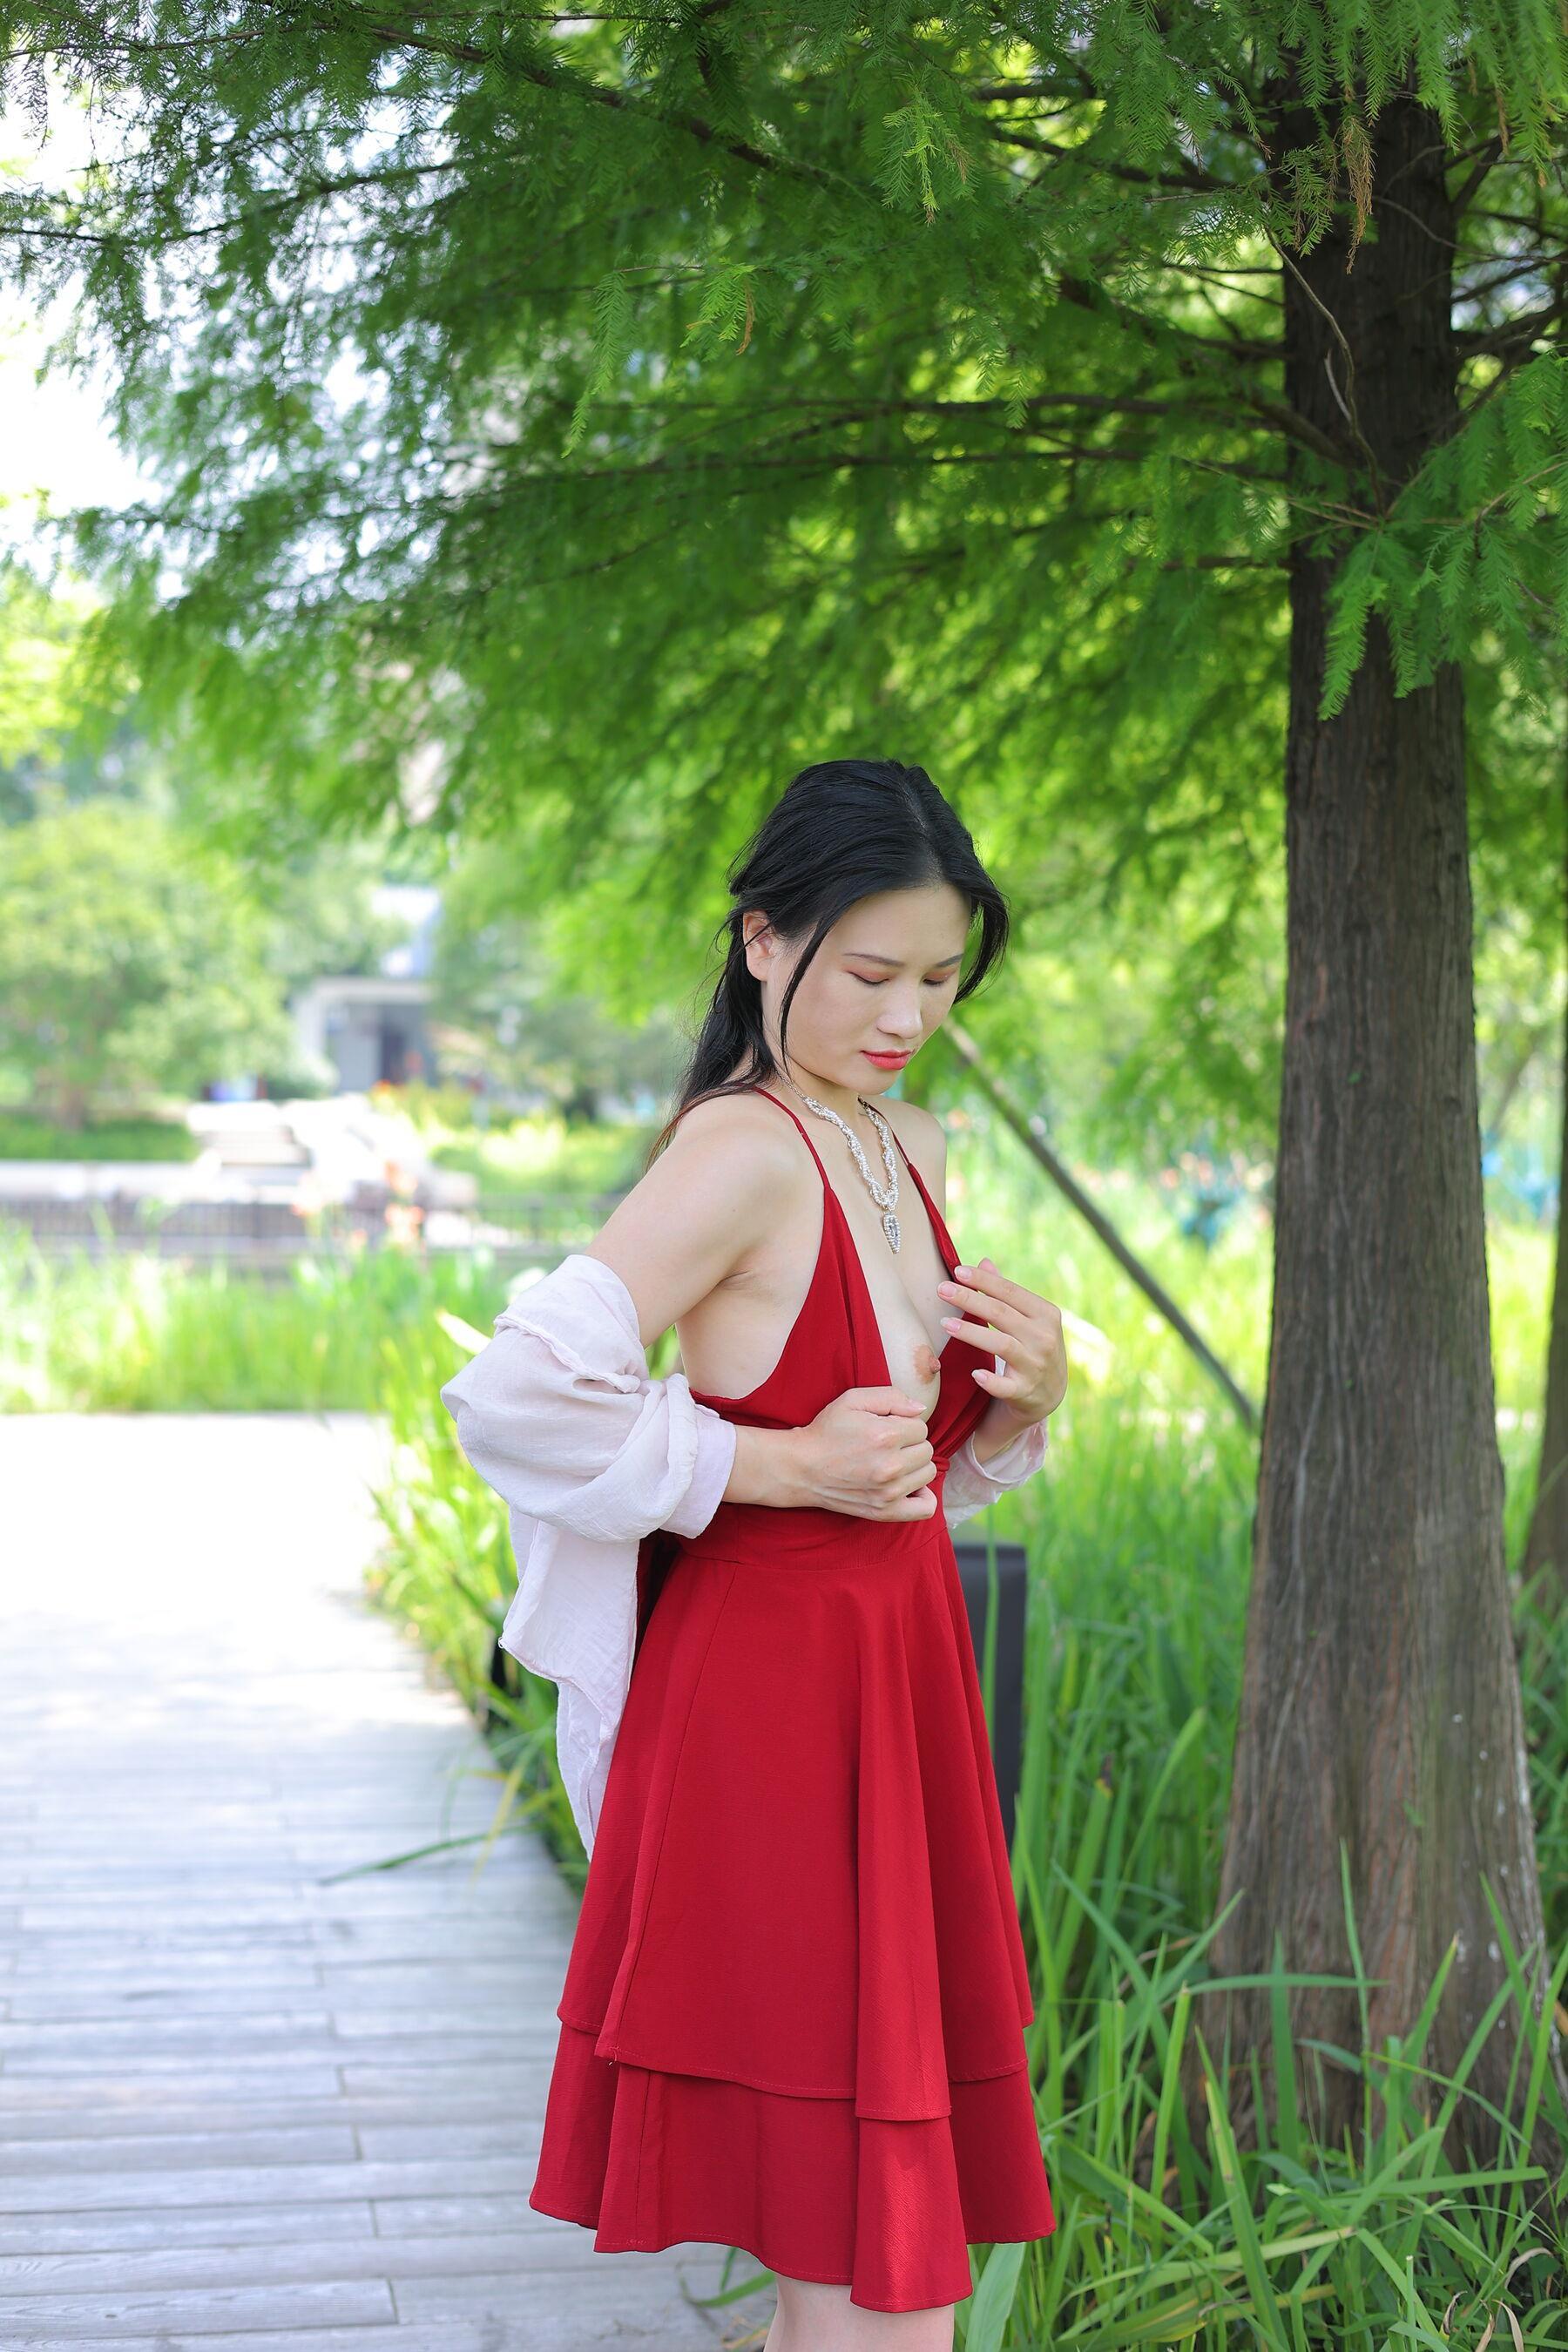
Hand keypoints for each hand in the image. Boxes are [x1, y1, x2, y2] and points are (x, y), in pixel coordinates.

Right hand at [798, 1384, 937, 1520]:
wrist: (802, 1468)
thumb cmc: (826, 1431)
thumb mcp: (852, 1400)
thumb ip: (891, 1396)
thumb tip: (920, 1409)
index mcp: (886, 1435)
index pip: (921, 1427)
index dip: (904, 1424)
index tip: (886, 1428)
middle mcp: (891, 1465)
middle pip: (927, 1450)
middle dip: (911, 1443)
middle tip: (888, 1445)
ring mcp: (889, 1492)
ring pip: (928, 1472)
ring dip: (914, 1465)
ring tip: (893, 1462)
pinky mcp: (885, 1511)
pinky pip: (925, 1507)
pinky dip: (923, 1496)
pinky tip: (909, 1485)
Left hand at [937, 1257, 1067, 1426]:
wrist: (1050, 1392)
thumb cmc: (1033, 1346)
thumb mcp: (1029, 1318)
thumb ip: (1007, 1293)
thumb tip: (984, 1262)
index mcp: (1046, 1314)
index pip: (1010, 1291)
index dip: (983, 1281)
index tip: (957, 1271)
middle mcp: (1044, 1338)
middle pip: (1001, 1314)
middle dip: (969, 1299)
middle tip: (941, 1289)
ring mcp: (1035, 1365)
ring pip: (1001, 1345)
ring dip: (972, 1333)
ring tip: (945, 1323)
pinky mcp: (1024, 1391)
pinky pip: (1006, 1386)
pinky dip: (991, 1381)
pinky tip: (974, 1374)